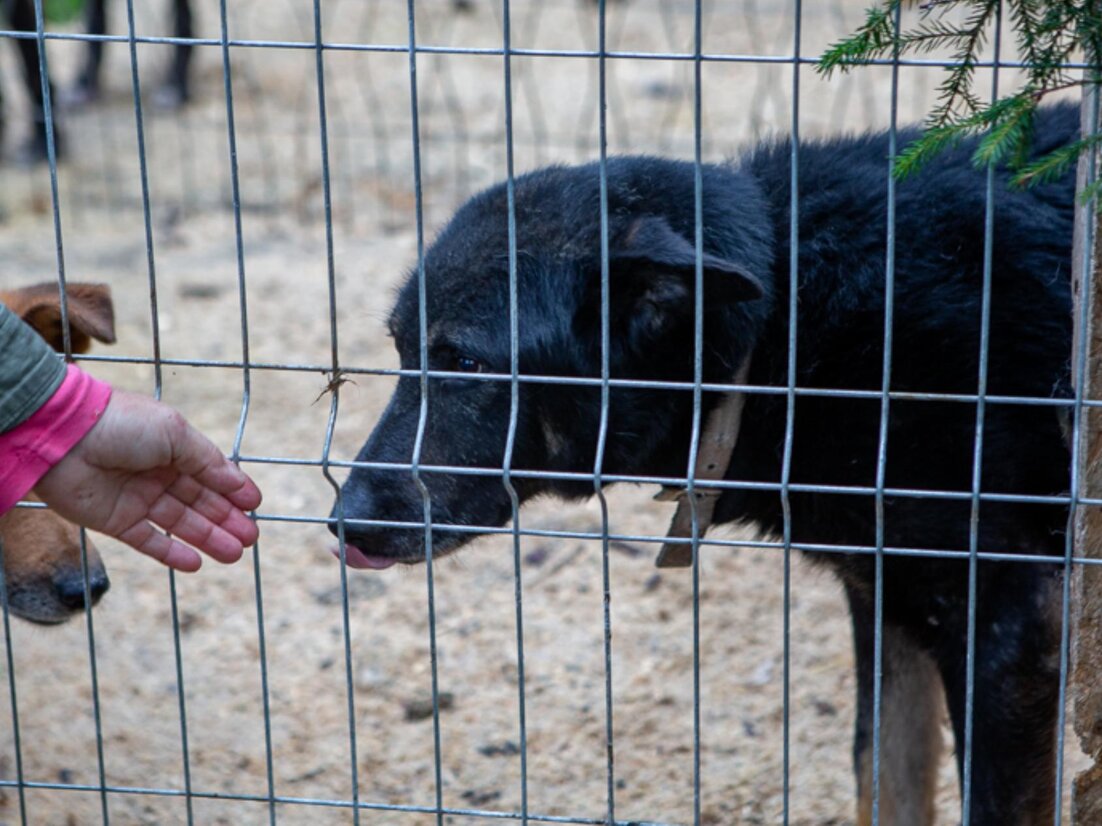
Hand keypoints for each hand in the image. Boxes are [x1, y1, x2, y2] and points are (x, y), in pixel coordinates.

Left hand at [33, 390, 261, 571]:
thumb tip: (236, 482)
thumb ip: (207, 461)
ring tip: (235, 554)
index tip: (255, 505)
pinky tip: (197, 564)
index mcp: (172, 448)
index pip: (211, 473)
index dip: (234, 489)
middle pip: (200, 501)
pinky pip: (149, 541)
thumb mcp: (175, 434)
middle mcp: (157, 474)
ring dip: (208, 538)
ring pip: (180, 524)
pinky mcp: (116, 521)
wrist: (63, 437)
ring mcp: (137, 498)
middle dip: (227, 519)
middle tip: (252, 538)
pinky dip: (171, 553)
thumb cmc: (122, 424)